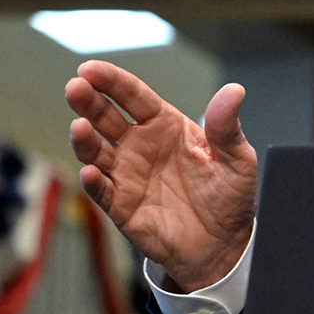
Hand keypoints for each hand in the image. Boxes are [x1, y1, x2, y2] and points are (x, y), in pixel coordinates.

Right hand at [65, 60, 257, 291]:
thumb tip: (234, 90)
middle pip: (106, 118)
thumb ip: (227, 127)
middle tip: (76, 88)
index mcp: (166, 126)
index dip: (112, 82)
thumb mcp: (237, 159)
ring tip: (80, 127)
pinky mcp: (122, 206)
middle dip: (89, 102)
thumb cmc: (229, 196)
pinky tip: (92, 172)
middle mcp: (140, 146)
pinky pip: (102, 192)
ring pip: (96, 152)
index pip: (134, 97)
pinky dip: (94, 182)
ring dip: (85, 140)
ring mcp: (127, 175)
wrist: (224, 244)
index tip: (90, 69)